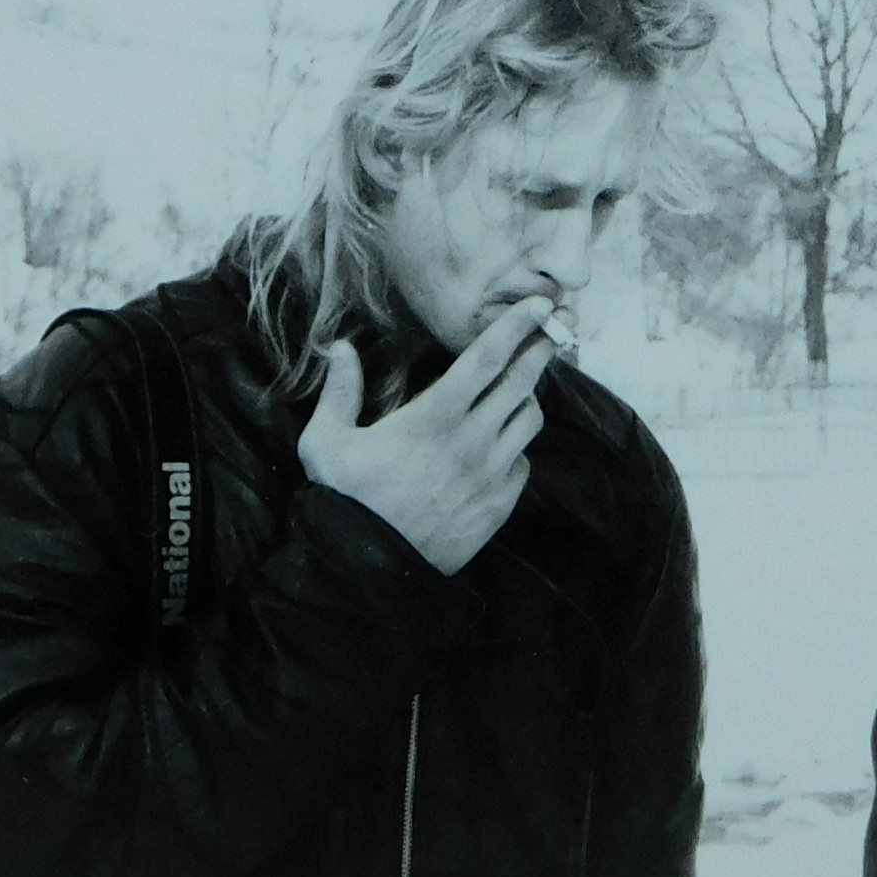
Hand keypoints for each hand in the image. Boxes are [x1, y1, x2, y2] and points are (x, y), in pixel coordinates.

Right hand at [297, 296, 557, 574]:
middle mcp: (472, 441)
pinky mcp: (499, 506)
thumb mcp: (326, 442)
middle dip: (539, 352)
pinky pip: (524, 464)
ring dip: (526, 400)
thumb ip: (339, 391)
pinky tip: (499, 447)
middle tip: (550, 333)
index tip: (539, 304)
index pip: (487, 358)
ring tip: (514, 393)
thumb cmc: (344, 500)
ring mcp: (490, 475)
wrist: (367, 572)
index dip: (517, 326)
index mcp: (434, 417)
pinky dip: (516, 449)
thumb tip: (339, 348)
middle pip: (522, 383)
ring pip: (529, 421)